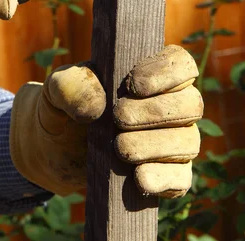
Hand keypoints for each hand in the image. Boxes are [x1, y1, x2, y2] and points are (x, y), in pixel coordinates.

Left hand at [10, 45, 202, 197]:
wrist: (53, 148)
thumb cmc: (65, 107)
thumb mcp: (57, 88)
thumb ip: (71, 85)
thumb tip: (98, 106)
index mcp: (152, 75)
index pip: (182, 65)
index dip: (166, 73)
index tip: (133, 86)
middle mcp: (170, 107)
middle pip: (191, 105)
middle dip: (155, 112)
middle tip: (118, 118)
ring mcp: (172, 143)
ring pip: (187, 142)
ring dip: (154, 146)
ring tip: (119, 149)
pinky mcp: (165, 175)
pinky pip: (180, 179)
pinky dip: (163, 179)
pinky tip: (139, 179)